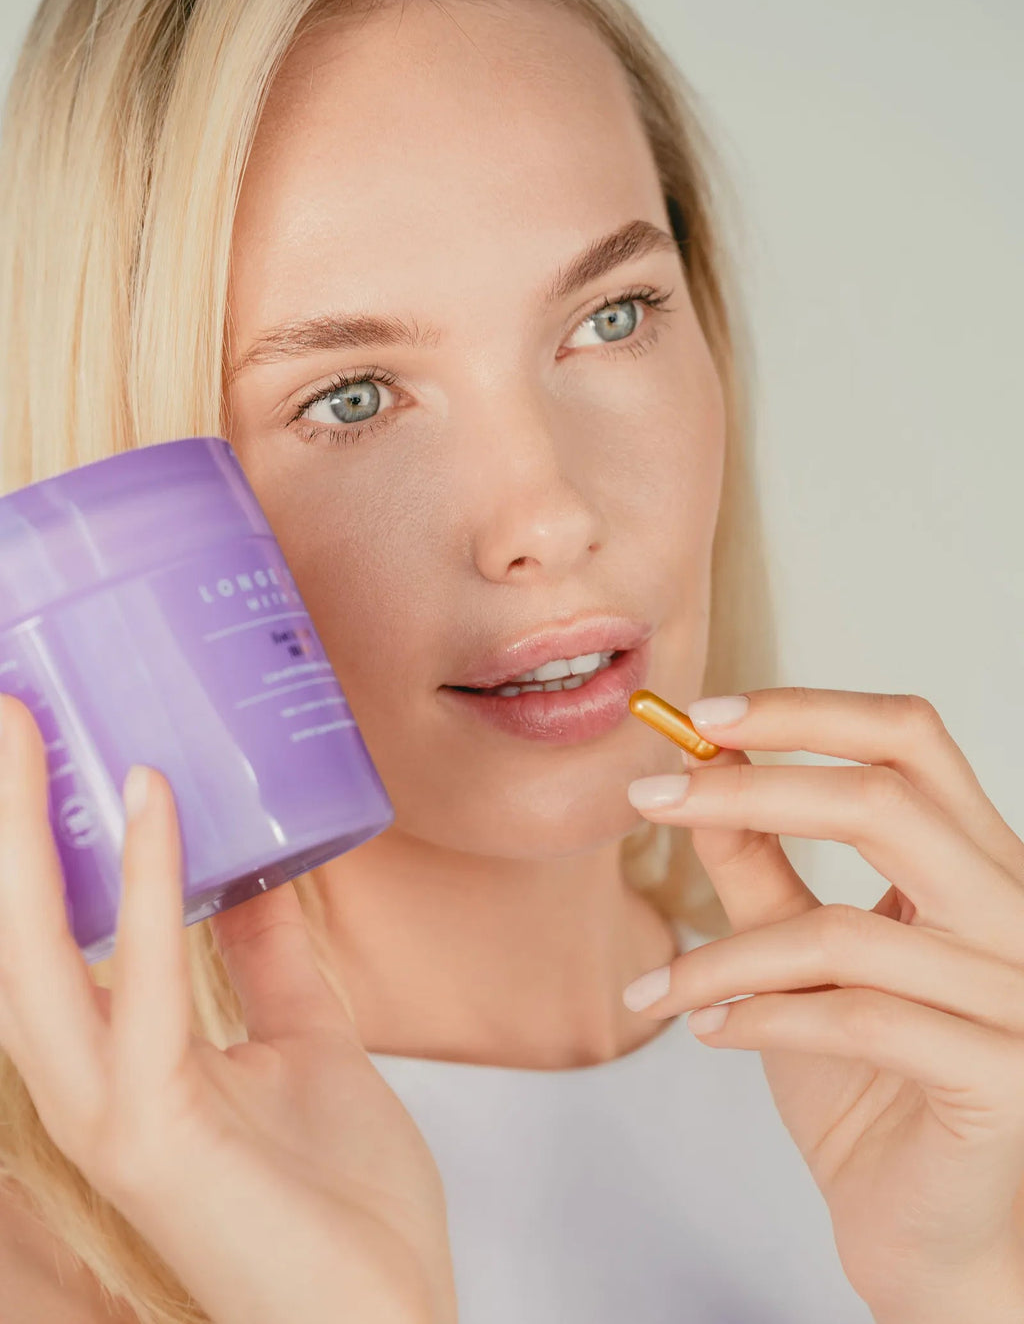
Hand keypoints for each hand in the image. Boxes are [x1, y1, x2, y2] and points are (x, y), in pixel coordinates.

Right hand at [0, 694, 455, 1323]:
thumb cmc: (341, 1204)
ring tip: (27, 728)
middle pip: (14, 932)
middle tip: (9, 709)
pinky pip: (140, 992)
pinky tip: (152, 800)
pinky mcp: (153, 1136)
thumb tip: (255, 877)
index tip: (38, 743)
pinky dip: (144, 889)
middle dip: (3, 820)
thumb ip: (270, 966)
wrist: (385, 1321)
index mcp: (122, 1064)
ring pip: (32, 957)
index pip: (47, 936)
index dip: (29, 844)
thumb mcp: (306, 1046)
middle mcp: (93, 1085)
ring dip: (25, 835)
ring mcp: (111, 1115)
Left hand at [624, 687, 1023, 1319]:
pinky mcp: (1001, 1077)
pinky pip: (856, 1020)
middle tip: (647, 798)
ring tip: (658, 989)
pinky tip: (705, 1032)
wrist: (925, 1232)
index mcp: (977, 864)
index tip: (698, 716)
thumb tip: (703, 766)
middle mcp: (1015, 913)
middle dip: (751, 789)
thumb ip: (763, 863)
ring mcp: (1019, 995)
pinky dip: (757, 1018)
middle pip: (886, 801)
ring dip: (721, 955)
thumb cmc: (869, 1085)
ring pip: (843, 929)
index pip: (909, 740)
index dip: (805, 711)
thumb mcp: (802, 955)